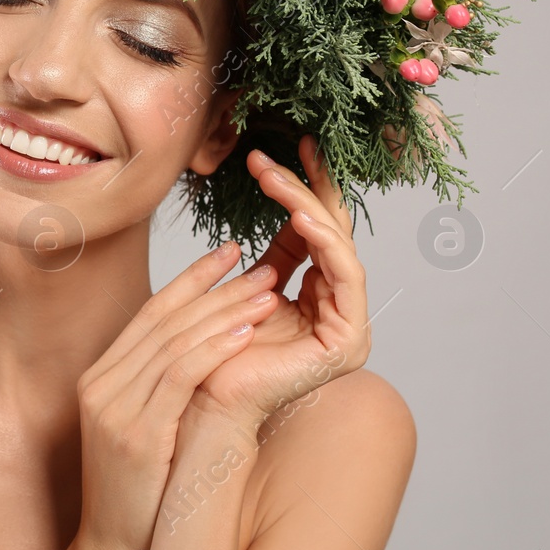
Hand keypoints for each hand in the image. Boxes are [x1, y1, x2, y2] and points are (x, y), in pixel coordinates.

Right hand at [68, 240, 283, 549]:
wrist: (113, 544)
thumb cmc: (137, 490)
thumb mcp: (141, 426)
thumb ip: (158, 386)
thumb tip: (202, 349)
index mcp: (100, 377)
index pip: (149, 313)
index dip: (190, 280)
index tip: (227, 254)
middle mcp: (101, 384)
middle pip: (164, 321)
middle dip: (216, 288)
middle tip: (259, 265)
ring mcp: (114, 408)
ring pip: (175, 342)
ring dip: (225, 311)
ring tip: (266, 290)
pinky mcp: (136, 434)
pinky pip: (180, 378)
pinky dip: (214, 349)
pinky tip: (246, 333)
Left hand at [189, 135, 370, 430]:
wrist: (200, 400)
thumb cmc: (214, 348)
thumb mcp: (245, 287)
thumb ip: (273, 256)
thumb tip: (287, 210)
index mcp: (317, 298)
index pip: (316, 233)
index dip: (304, 190)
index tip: (286, 149)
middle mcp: (338, 310)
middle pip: (332, 234)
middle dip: (308, 188)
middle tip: (285, 150)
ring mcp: (348, 327)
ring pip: (338, 248)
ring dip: (308, 206)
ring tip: (277, 178)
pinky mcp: (348, 342)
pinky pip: (346, 278)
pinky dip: (326, 242)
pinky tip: (302, 217)